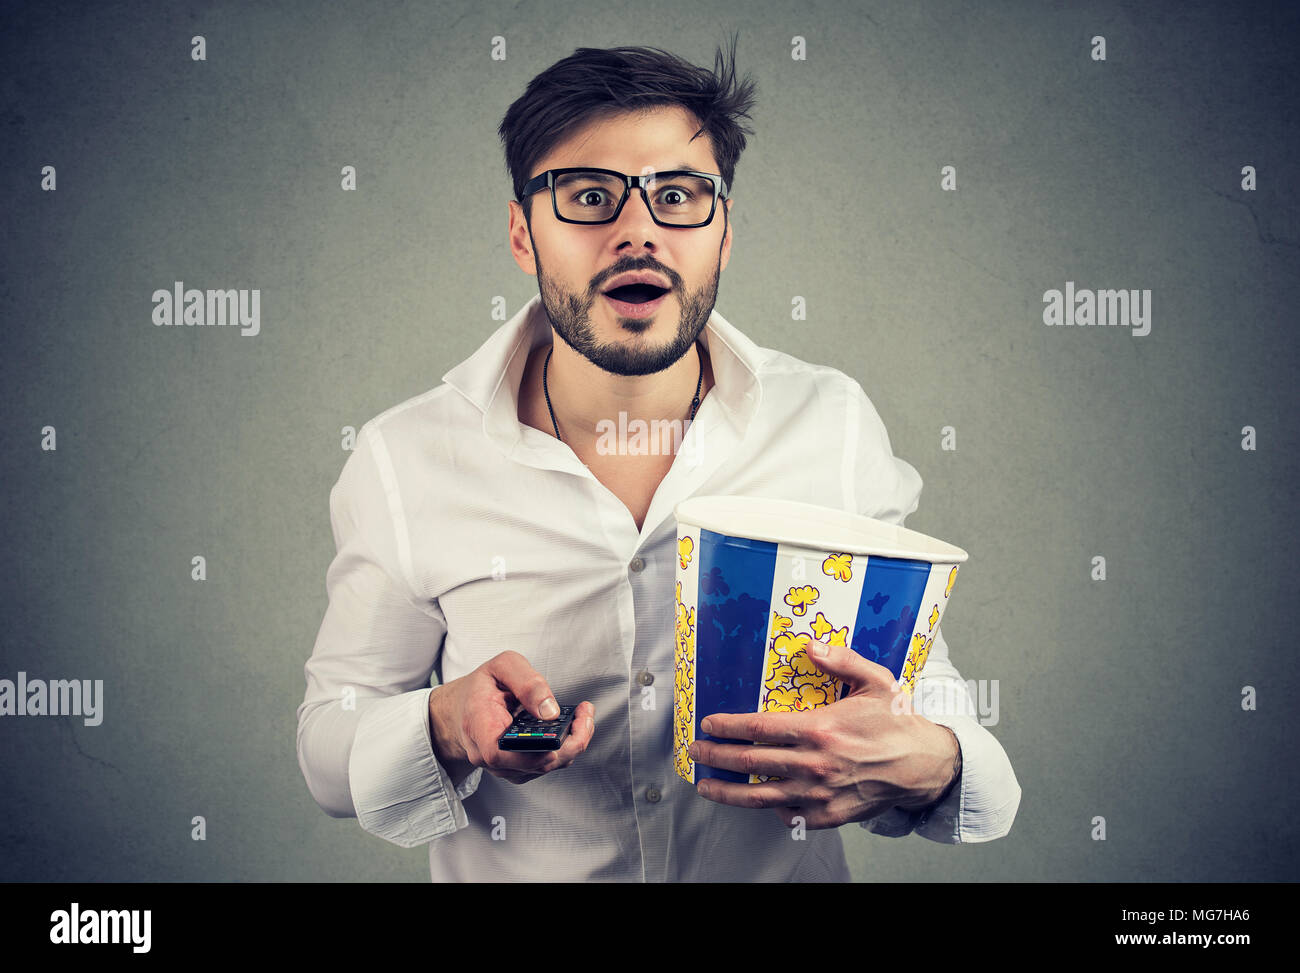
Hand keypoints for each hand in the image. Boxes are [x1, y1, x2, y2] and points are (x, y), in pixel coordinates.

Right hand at [428, 650, 594, 786]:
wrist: (464, 708)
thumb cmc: (483, 687)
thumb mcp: (502, 666)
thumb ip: (526, 682)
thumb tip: (550, 711)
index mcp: (479, 727)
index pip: (500, 753)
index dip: (533, 750)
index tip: (561, 732)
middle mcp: (489, 755)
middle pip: (534, 764)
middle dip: (569, 743)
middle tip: (585, 715)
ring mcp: (504, 766)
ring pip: (545, 766)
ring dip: (572, 745)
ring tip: (584, 716)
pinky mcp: (517, 769)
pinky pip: (545, 765)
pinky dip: (564, 749)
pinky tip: (573, 727)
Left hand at [688, 635, 959, 828]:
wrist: (922, 766)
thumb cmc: (896, 722)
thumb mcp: (874, 681)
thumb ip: (841, 660)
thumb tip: (809, 646)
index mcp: (819, 730)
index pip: (758, 728)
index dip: (727, 727)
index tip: (708, 724)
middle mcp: (814, 764)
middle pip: (751, 762)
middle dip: (717, 757)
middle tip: (695, 752)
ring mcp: (818, 794)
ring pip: (761, 796)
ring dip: (728, 792)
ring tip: (706, 786)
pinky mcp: (827, 816)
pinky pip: (787, 814)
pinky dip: (768, 808)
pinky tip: (756, 799)